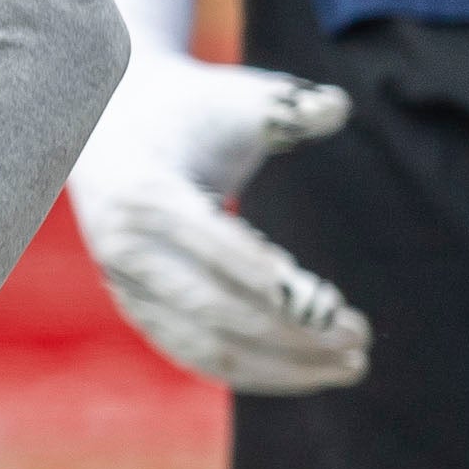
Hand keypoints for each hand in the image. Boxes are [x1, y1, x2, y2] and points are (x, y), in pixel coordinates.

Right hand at [63, 0, 369, 393]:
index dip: (279, 288)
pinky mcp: (135, 307)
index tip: (339, 310)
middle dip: (293, 334)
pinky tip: (306, 370)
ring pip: (206, 347)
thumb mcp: (232, 97)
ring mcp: (125, 285)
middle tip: (359, 340)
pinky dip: (252, 370)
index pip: (220, 253)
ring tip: (349, 365)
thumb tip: (338, 105)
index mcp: (145, 195)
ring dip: (280, 366)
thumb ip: (284, 104)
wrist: (109, 126)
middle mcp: (126, 250)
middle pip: (216, 311)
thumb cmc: (186, 109)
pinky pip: (195, 353)